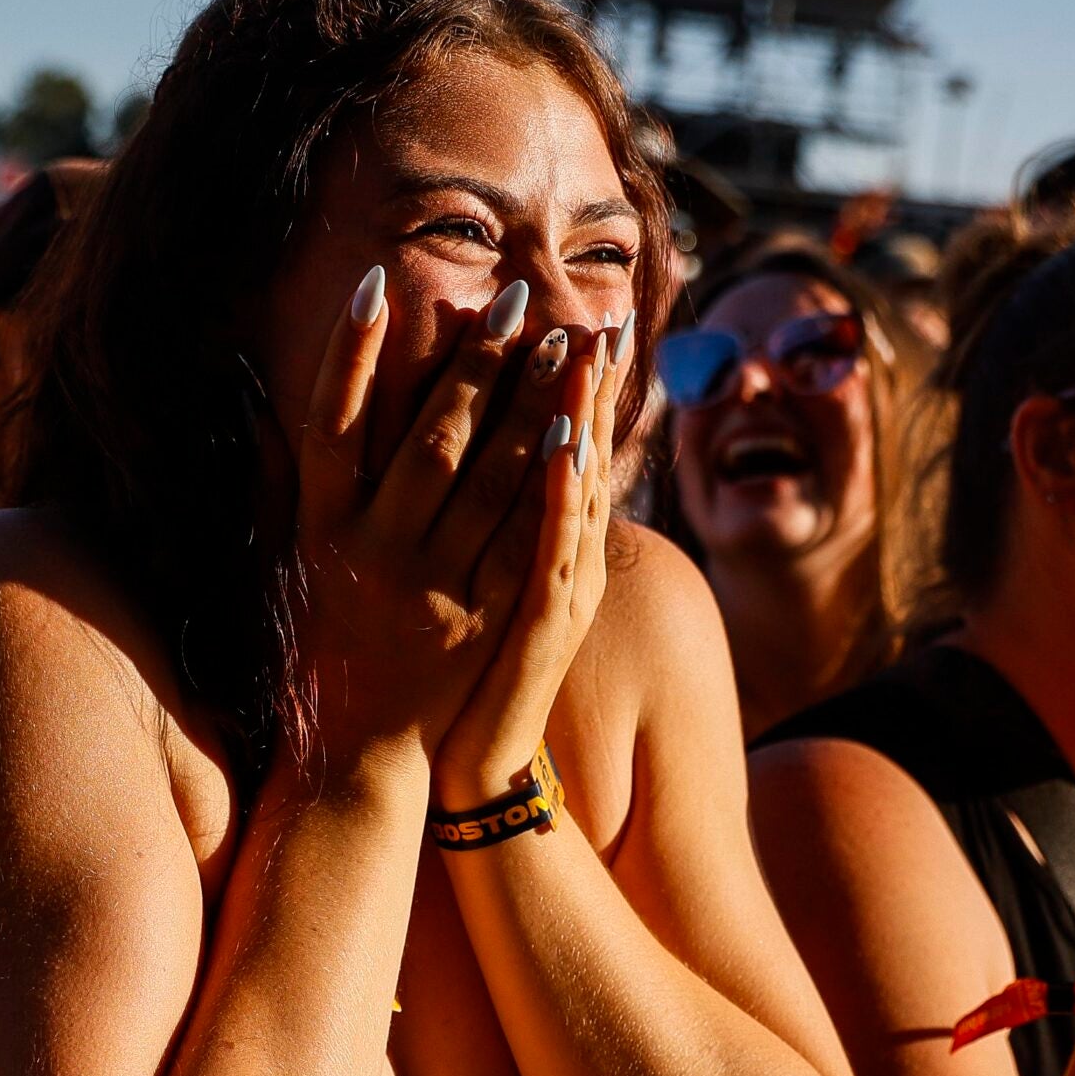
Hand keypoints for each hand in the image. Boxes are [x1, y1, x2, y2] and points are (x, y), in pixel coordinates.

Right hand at [295, 269, 559, 775]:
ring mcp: (425, 588)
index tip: (377, 278)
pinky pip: (519, 541)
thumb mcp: (291, 556)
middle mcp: (368, 551)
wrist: (354, 754)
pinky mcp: (477, 622)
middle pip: (428, 439)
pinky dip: (549, 487)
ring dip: (529, 407)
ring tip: (564, 344)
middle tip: (517, 297)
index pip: (330, 421)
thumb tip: (255, 381)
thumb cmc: (322, 643)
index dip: (350, 350)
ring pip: (485, 481)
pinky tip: (577, 437)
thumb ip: (281, 472)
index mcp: (319, 527)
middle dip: (476, 362)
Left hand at [432, 312, 635, 807]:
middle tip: (608, 310)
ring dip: (581, 415)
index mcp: (543, 541)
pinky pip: (554, 546)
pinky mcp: (542, 624)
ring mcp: (558, 588)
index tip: (589, 315)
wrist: (476, 765)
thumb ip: (485, 522)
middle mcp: (562, 557)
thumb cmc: (466, 675)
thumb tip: (476, 463)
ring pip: (576, 488)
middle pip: (582, 454)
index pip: (567, 446)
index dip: (582, 385)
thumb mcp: (481, 584)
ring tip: (587, 348)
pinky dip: (561, 492)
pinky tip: (563, 443)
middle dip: (594, 381)